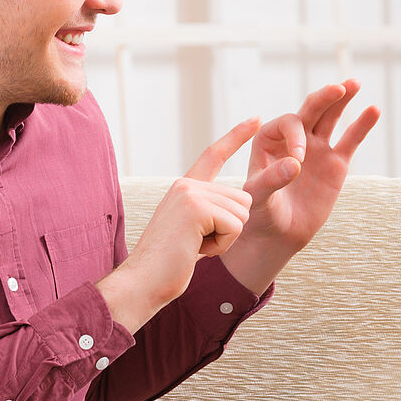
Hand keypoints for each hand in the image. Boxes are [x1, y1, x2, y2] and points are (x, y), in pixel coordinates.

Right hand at [116, 118, 259, 310]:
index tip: (257, 118)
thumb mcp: (192, 230)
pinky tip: (196, 250)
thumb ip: (210, 210)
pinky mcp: (196, 209)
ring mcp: (190, 194)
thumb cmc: (169, 264)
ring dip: (226, 239)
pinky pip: (235, 227)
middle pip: (242, 198)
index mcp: (185, 187)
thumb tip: (241, 203)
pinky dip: (222, 245)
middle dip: (230, 228)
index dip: (237, 135)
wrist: (143, 282)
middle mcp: (186, 184)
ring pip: (241, 212)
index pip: (214, 154)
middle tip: (198, 243)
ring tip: (195, 246)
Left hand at [236, 80, 379, 255]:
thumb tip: (296, 164)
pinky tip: (374, 110)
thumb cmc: (260, 215)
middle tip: (337, 88)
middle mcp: (293, 138)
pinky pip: (350, 140)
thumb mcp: (258, 199)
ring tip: (354, 83)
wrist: (279, 235)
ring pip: (331, 117)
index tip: (298, 162)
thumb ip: (272, 180)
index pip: (288, 124)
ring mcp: (317, 148)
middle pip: (310, 110)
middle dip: (323, 98)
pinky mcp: (336, 163)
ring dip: (342, 100)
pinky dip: (362, 125)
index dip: (295, 137)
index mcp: (269, 139)